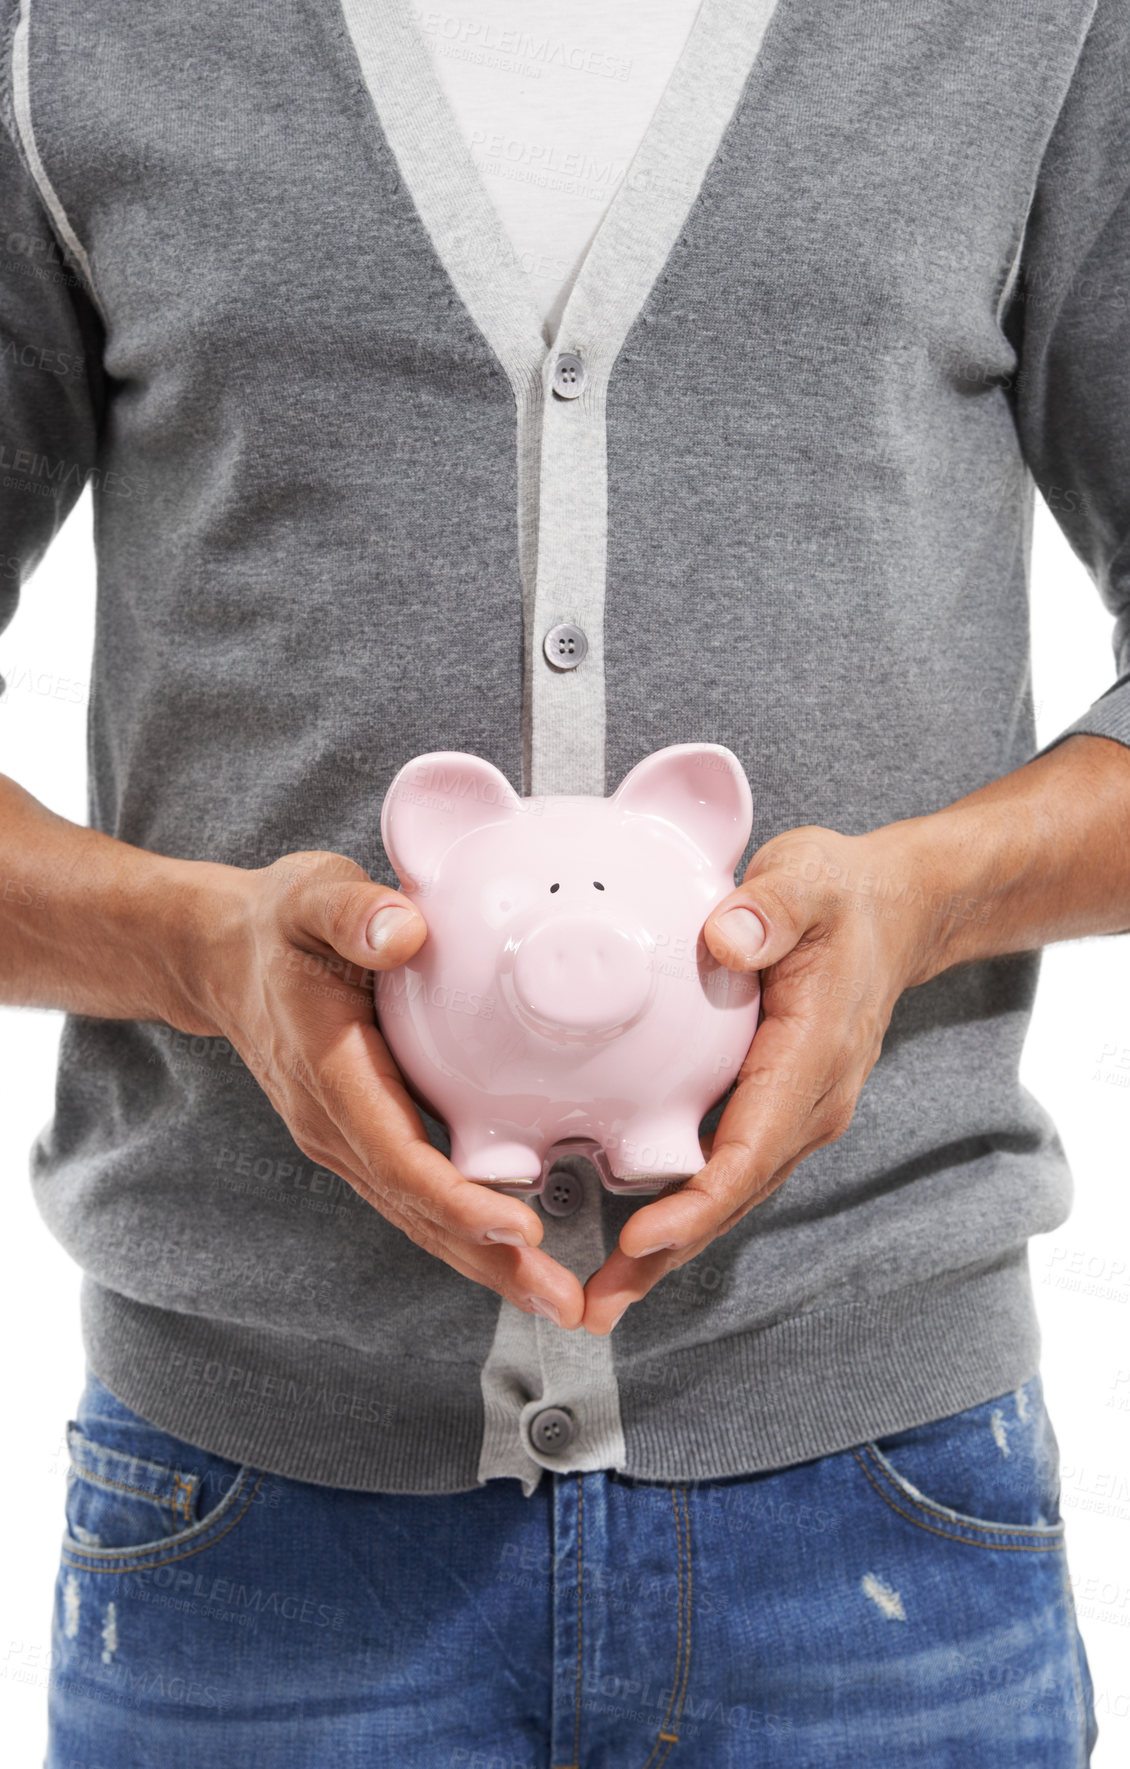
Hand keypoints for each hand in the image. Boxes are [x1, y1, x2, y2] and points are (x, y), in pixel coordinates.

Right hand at [177, 850, 583, 1327]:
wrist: (223, 956)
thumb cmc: (279, 924)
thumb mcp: (310, 897)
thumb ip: (353, 911)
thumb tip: (403, 930)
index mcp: (329, 1071)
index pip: (396, 1153)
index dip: (457, 1198)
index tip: (520, 1225)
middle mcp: (333, 1123)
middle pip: (415, 1208)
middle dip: (488, 1260)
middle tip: (563, 1305)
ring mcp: (345, 1139)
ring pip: (417, 1214)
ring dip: (484, 1261)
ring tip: (556, 1301)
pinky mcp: (362, 1138)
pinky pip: (416, 1196)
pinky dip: (466, 1232)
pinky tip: (518, 1254)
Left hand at [579, 823, 935, 1334]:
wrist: (894, 913)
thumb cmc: (845, 898)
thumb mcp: (811, 879)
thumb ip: (772, 906)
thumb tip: (727, 936)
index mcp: (811, 1059)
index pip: (752, 1148)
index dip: (697, 1202)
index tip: (642, 1238)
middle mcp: (808, 1104)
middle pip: (733, 1197)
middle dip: (665, 1256)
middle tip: (595, 1307)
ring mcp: (793, 1114)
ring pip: (727, 1197)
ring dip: (666, 1250)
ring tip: (599, 1298)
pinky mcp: (773, 1110)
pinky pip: (725, 1172)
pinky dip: (680, 1213)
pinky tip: (629, 1239)